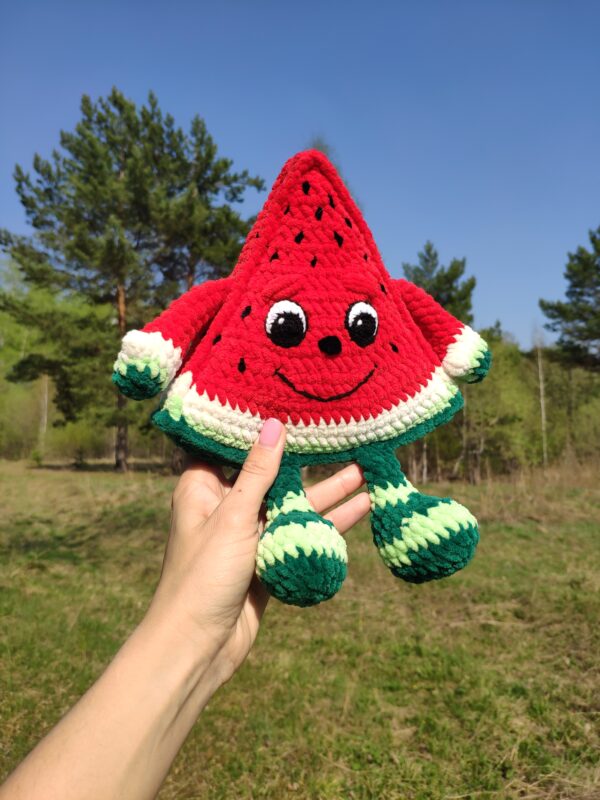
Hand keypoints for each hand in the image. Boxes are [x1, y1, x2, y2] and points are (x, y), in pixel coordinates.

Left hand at [147, 418, 369, 683]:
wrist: (198, 647)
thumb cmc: (202, 576)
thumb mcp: (233, 516)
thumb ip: (259, 472)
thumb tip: (274, 425)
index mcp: (203, 487)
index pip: (233, 447)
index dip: (260, 427)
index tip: (290, 403)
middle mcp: (226, 506)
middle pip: (272, 475)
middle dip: (308, 460)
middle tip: (344, 437)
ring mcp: (249, 534)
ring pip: (292, 505)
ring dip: (327, 492)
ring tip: (366, 472)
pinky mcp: (268, 559)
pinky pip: (300, 533)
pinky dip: (327, 524)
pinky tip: (360, 510)